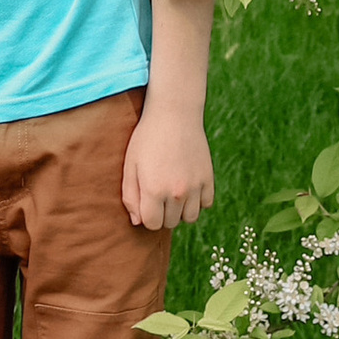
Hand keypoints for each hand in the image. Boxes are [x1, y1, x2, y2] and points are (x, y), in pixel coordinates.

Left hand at [124, 101, 213, 232]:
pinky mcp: (209, 178)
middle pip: (171, 223)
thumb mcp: (130, 165)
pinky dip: (198, 200)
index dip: (147, 215)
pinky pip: (206, 204)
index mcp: (153, 190)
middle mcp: (176, 192)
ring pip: (190, 218)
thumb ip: (130, 196)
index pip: (152, 224)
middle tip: (159, 192)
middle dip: (163, 213)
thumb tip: (137, 222)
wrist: (174, 114)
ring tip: (173, 191)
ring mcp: (195, 186)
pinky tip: (188, 185)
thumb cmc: (147, 138)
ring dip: (181, 210)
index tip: (146, 201)